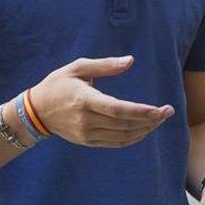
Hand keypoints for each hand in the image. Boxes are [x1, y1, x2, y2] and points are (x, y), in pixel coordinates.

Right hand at [31, 56, 173, 147]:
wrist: (36, 111)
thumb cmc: (58, 84)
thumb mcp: (78, 67)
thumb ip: (105, 65)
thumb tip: (130, 61)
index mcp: (84, 100)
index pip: (117, 110)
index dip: (140, 112)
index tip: (159, 109)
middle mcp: (86, 120)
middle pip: (125, 125)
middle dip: (150, 120)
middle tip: (168, 111)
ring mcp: (87, 134)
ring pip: (123, 137)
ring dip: (145, 130)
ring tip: (160, 119)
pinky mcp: (88, 142)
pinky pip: (116, 143)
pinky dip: (133, 138)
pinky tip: (145, 129)